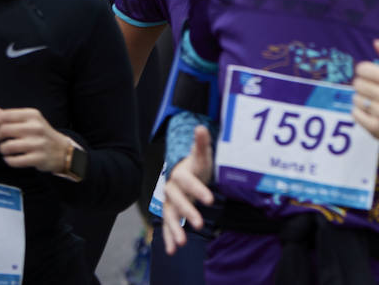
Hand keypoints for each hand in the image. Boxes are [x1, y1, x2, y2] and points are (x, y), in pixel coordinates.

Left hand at [0, 104, 69, 174]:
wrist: (61, 150)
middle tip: (0, 139)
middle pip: (3, 130)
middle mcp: (36, 127)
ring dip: (3, 149)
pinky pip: (13, 161)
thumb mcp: (27, 120)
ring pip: (7, 147)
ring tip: (8, 149)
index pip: (5, 115)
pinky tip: (13, 158)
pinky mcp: (38, 158)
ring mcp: (38, 143)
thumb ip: (6, 114)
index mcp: (32, 115)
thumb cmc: (38, 133)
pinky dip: (9, 160)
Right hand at [162, 126, 213, 253]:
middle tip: (200, 225)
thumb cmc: (197, 165)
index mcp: (180, 174)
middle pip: (178, 201)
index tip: (210, 200)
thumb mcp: (202, 155)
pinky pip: (167, 227)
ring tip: (182, 244)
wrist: (186, 174)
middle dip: (188, 212)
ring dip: (174, 230)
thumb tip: (201, 127)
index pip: (188, 182)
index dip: (198, 190)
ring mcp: (169, 203)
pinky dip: (169, 238)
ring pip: (170, 217)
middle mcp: (171, 189)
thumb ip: (201, 144)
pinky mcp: (170, 213)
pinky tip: (172, 251)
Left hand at [352, 40, 378, 151]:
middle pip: (357, 83)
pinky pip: (355, 113)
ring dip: (361, 100)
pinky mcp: (374, 127)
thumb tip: (376, 42)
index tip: (371, 77)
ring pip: (355, 98)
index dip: (365, 71)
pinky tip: (371, 113)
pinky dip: (360, 112)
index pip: (363, 69)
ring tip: (373, 103)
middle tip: (374, 91)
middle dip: (363, 86)